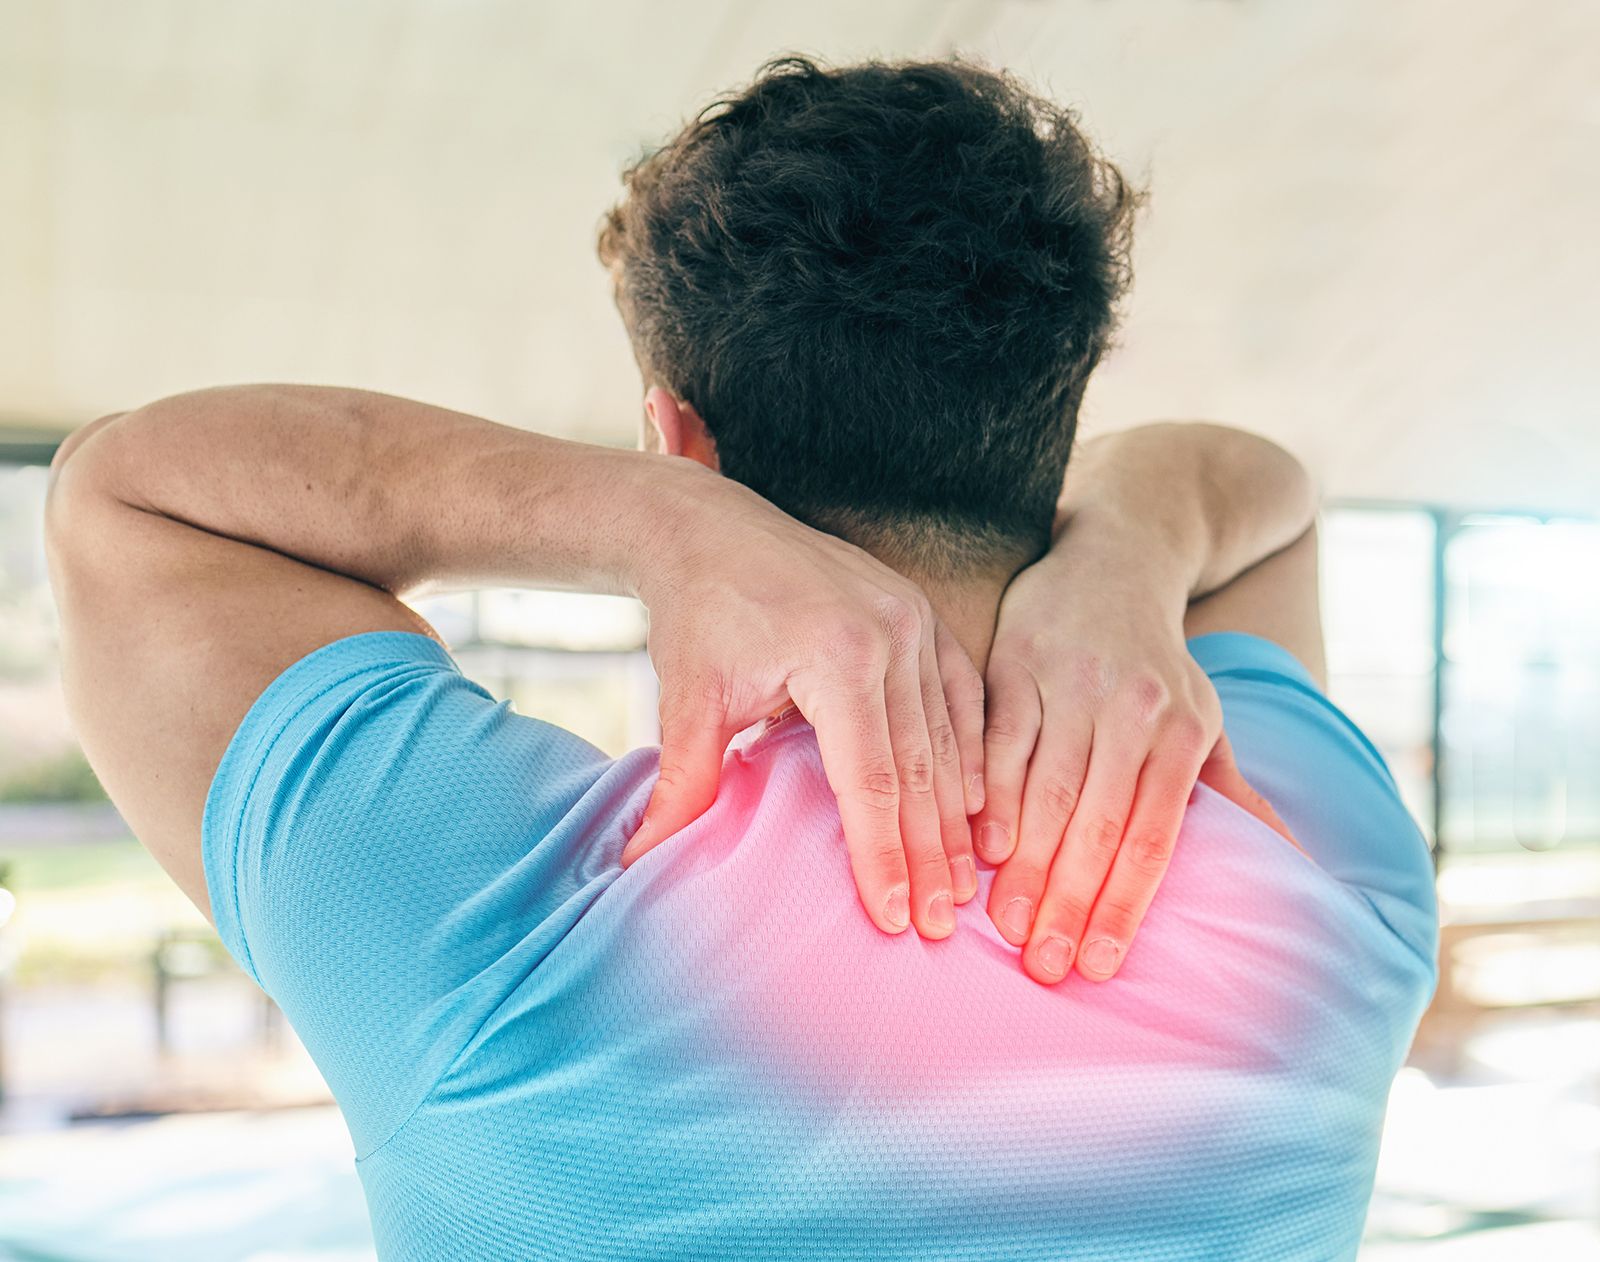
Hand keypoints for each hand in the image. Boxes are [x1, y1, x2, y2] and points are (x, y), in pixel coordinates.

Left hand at [620, 466, 986, 939]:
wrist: (709, 527)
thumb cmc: (698, 613)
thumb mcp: (688, 700)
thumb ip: (681, 784)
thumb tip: (639, 863)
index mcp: (836, 654)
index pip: (870, 780)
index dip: (883, 855)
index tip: (895, 919)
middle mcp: (890, 634)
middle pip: (919, 769)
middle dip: (929, 854)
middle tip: (941, 924)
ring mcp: (914, 618)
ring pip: (947, 738)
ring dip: (955, 816)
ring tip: (961, 885)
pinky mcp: (920, 613)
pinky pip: (960, 696)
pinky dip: (969, 753)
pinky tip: (975, 808)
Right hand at [974, 548, 1248, 983]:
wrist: (1114, 560)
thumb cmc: (1159, 667)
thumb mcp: (1208, 721)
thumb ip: (1235, 796)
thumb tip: (1296, 867)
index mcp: (1183, 730)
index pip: (1153, 835)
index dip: (1125, 903)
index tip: (1099, 964)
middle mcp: (1132, 707)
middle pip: (1097, 821)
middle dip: (1069, 900)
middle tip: (1044, 965)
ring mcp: (1070, 682)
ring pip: (1045, 787)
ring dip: (1024, 863)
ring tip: (1006, 925)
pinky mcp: (1015, 662)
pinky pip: (999, 739)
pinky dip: (990, 794)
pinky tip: (981, 846)